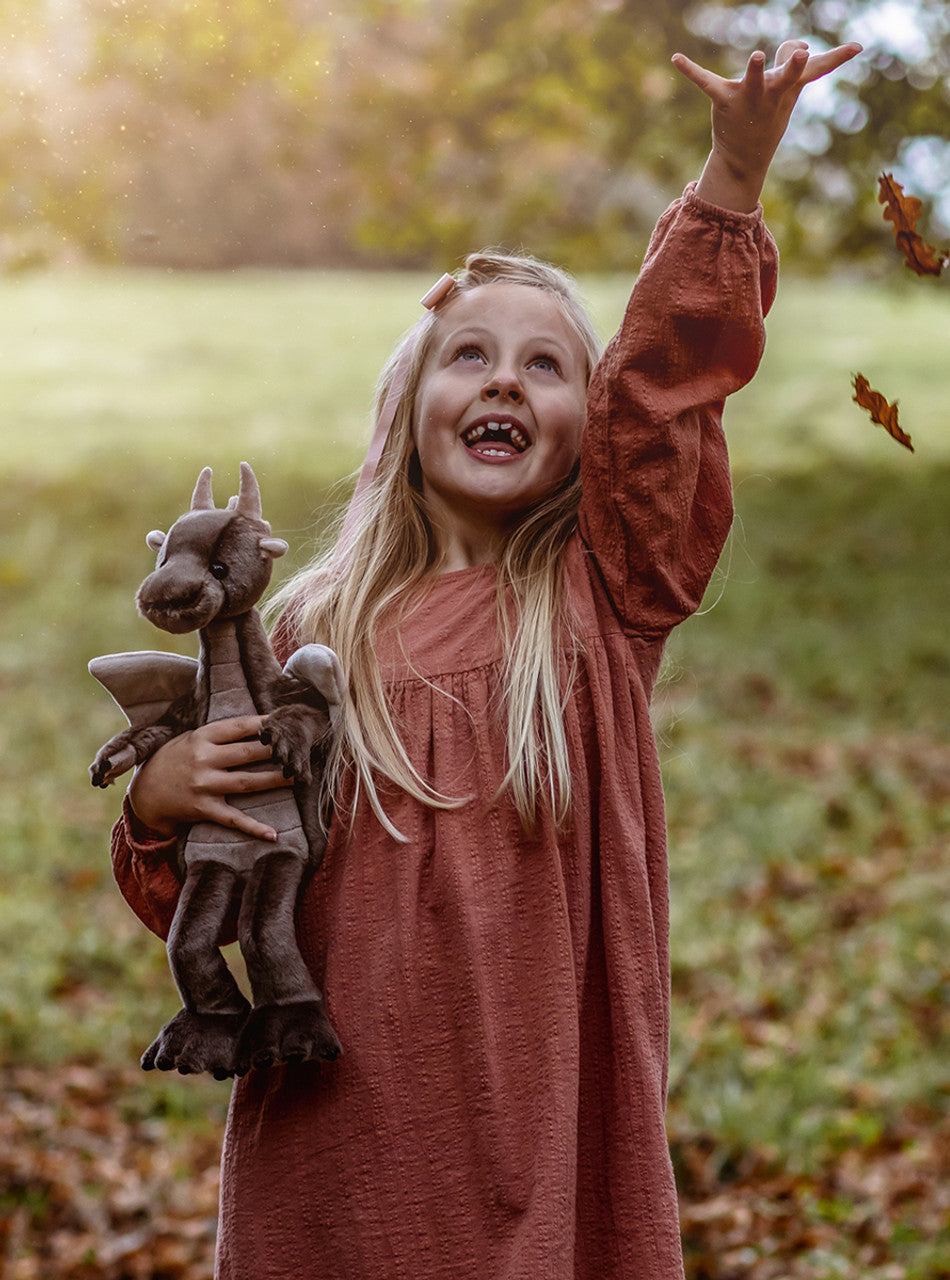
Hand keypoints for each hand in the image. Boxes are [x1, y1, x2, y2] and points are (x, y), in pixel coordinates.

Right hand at [127, 716, 288, 841]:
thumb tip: (258, 726)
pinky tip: (274, 834)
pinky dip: (254, 827)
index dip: (265, 724)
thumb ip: (220, 734)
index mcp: (202, 737)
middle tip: (300, 749)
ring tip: (298, 777)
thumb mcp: (191, 738)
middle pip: (249, 753)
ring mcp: (204, 785)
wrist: (145, 792)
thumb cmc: (174, 759)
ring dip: (276, 780)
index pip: (240, 726)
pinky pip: (233, 819)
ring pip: (248, 782)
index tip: (286, 722)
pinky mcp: (204, 809)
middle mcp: (204, 759)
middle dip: (277, 750)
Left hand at [672, 39, 862, 211]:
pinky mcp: (724, 100)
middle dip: (793, 65)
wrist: (744, 158)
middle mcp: (772, 91)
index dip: (838, 56)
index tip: (856, 47)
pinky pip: (706, 82)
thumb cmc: (767, 118)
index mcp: (789, 87)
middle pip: (788, 73)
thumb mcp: (785, 93)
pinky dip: (691, 70)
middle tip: (802, 55)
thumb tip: (802, 46)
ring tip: (757, 57)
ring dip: (757, 70)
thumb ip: (792, 66)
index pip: (818, 68)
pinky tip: (676, 58)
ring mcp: (749, 96)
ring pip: (754, 79)